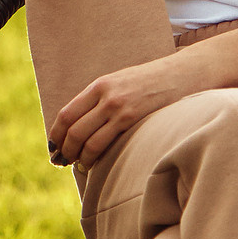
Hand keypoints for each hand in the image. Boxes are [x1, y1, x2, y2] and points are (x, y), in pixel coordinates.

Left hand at [48, 52, 207, 171]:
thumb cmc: (154, 83)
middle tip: (61, 162)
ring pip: (84, 139)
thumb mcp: (122, 84)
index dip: (55, 134)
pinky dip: (93, 157)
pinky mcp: (131, 118)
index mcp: (99, 85)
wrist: (184, 74)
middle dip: (63, 149)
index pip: (66, 113)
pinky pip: (103, 142)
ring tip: (77, 165)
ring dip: (76, 157)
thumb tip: (83, 125)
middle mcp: (104, 95)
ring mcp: (117, 106)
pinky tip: (92, 164)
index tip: (53, 147)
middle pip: (71, 128)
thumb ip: (103, 100)